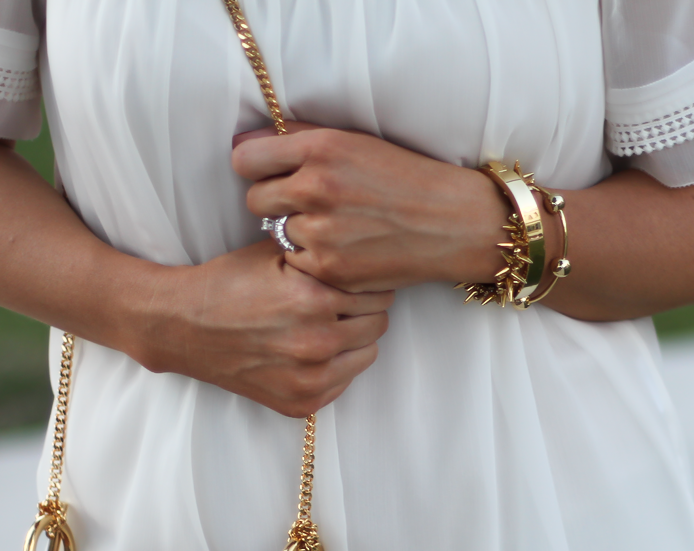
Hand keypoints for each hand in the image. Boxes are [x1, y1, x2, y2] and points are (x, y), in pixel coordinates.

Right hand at [136, 240, 391, 417]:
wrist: (182, 326)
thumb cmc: (228, 284)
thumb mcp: (276, 254)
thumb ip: (324, 255)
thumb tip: (365, 252)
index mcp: (313, 300)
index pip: (377, 292)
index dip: (367, 282)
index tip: (356, 279)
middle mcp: (316, 343)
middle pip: (378, 323)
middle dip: (365, 309)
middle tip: (343, 302)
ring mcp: (309, 379)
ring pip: (367, 353)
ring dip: (355, 338)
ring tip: (327, 324)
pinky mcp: (301, 402)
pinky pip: (345, 381)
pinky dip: (336, 365)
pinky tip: (312, 349)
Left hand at [232, 124, 508, 292]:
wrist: (451, 222)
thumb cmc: (403, 178)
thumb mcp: (352, 142)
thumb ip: (297, 139)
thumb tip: (242, 143)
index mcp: (319, 149)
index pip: (246, 159)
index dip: (258, 168)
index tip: (274, 174)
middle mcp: (316, 188)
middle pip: (255, 200)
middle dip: (277, 202)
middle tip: (310, 205)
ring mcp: (321, 232)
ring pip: (276, 234)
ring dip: (297, 232)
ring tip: (335, 227)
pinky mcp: (330, 268)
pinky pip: (296, 262)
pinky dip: (313, 259)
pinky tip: (344, 249)